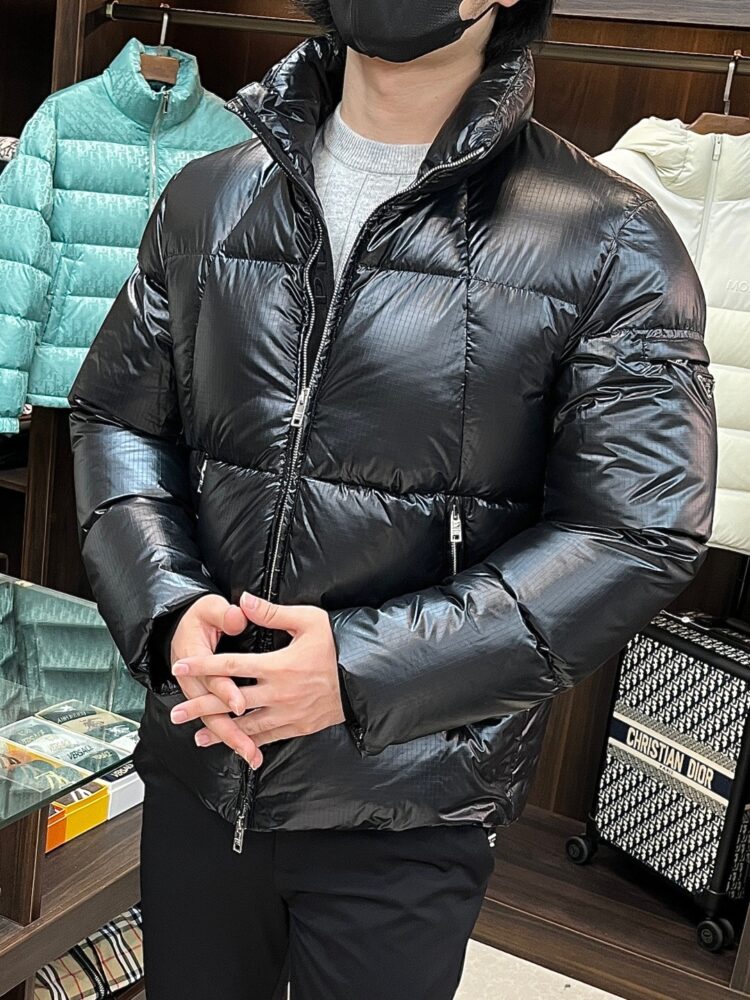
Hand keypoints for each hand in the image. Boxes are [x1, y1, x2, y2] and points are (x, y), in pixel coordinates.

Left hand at [170, 591, 344, 749]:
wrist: (364, 678)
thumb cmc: (336, 646)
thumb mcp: (309, 621)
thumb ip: (273, 613)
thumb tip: (243, 600)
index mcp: (278, 666)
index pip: (231, 666)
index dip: (204, 665)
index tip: (180, 665)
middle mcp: (278, 693)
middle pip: (231, 702)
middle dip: (201, 706)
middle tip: (176, 712)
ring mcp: (287, 713)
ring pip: (246, 726)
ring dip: (219, 731)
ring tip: (196, 735)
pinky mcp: (297, 726)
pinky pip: (267, 737)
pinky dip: (247, 742)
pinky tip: (233, 744)